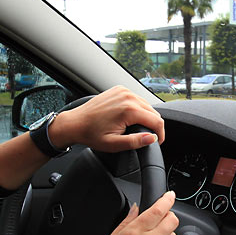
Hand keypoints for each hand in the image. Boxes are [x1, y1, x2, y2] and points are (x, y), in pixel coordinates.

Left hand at [48, 86, 164, 151]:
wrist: (75, 123)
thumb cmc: (91, 134)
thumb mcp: (114, 144)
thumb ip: (135, 142)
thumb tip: (152, 138)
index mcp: (129, 109)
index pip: (157, 121)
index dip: (160, 134)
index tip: (157, 142)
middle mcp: (128, 96)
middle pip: (153, 112)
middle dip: (153, 126)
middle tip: (147, 138)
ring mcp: (123, 91)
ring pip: (146, 105)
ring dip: (146, 117)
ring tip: (138, 128)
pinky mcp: (119, 89)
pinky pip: (136, 99)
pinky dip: (138, 108)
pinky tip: (130, 118)